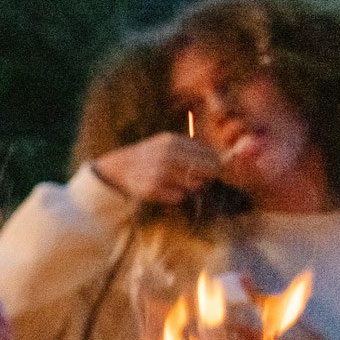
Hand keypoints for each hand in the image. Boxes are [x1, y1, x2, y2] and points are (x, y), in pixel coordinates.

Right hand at [91, 133, 219, 205]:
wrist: (117, 168)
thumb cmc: (149, 157)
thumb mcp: (167, 144)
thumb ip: (191, 149)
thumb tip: (223, 160)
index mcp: (172, 141)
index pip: (210, 156)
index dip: (215, 166)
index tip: (211, 172)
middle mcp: (167, 155)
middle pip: (207, 170)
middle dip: (206, 177)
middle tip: (199, 181)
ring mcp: (159, 172)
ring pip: (195, 185)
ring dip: (191, 188)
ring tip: (178, 184)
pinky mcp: (152, 189)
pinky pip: (179, 197)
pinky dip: (175, 197)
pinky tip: (165, 191)